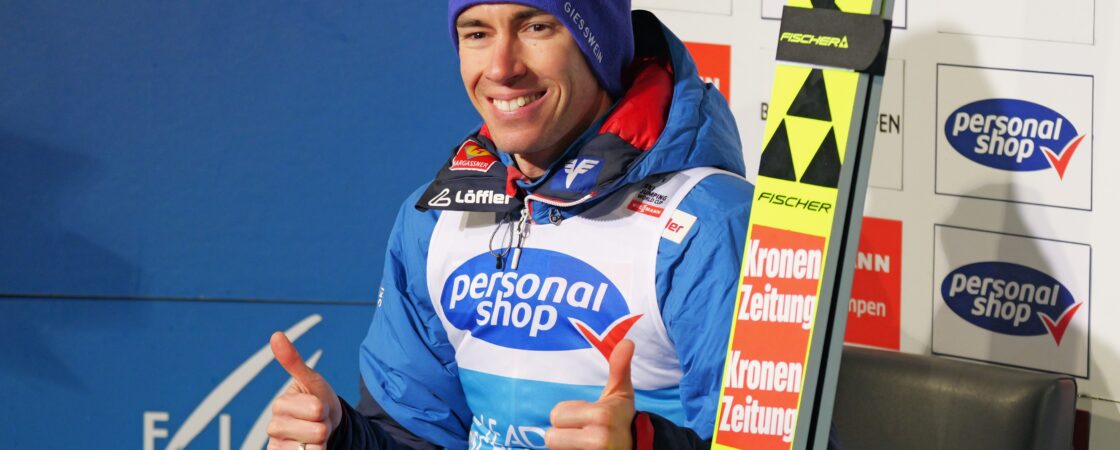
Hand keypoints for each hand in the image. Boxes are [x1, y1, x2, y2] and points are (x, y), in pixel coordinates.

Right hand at [266, 331, 341, 449]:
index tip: (319, 405)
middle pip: (318, 431)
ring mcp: (279, 446)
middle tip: (318, 421)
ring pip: (316, 448)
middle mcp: (275, 427)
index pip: (316, 409)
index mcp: (280, 405)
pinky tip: (311, 448)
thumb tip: (276, 335)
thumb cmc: (317, 400)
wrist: (325, 425)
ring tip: (316, 434)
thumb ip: (294, 361)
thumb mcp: (312, 380)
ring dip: (323, 442)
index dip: (325, 408)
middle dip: (325, 425)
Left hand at [546, 339, 636, 449]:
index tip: (588, 418)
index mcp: (601, 416)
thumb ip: (619, 367)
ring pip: (555, 449)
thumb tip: (627, 341)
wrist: (640, 447)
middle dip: (564, 434)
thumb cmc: (622, 418)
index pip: (556, 415)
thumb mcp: (620, 393)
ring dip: (565, 446)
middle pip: (551, 437)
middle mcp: (597, 440)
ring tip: (584, 444)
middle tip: (583, 433)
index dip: (569, 415)